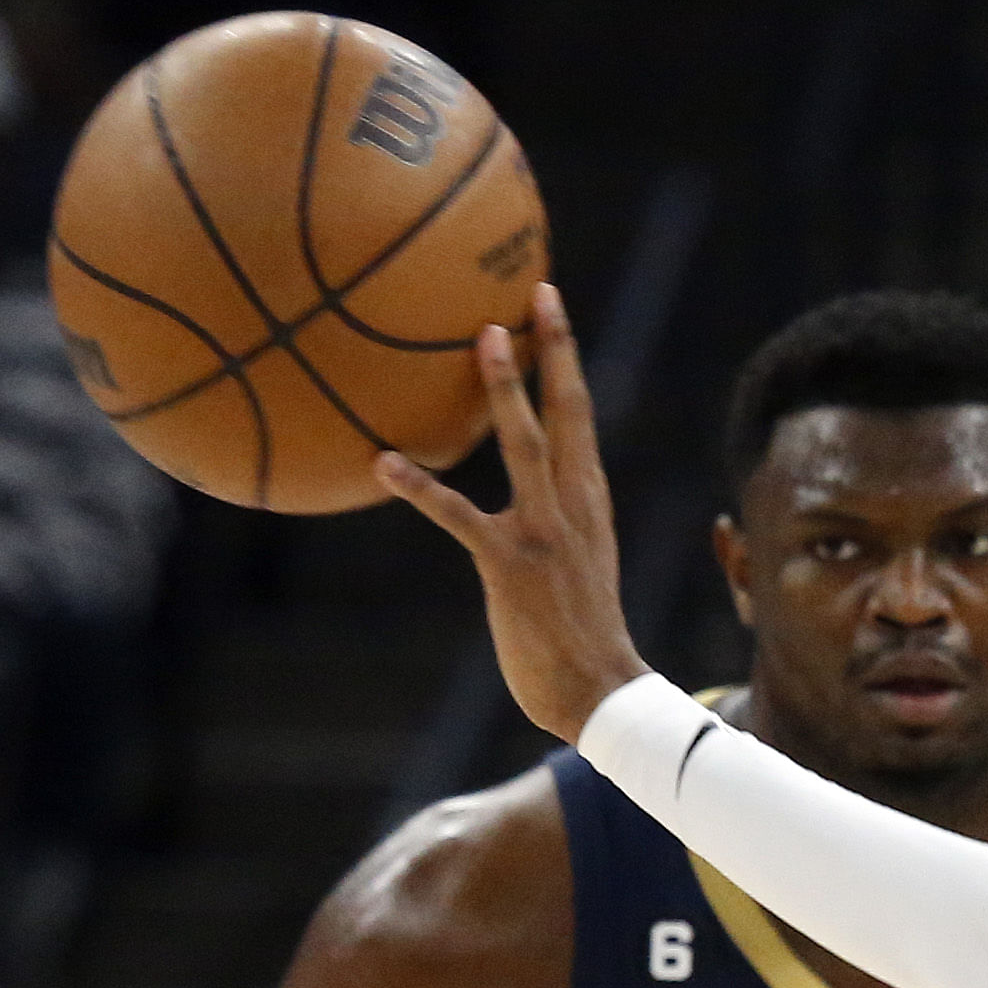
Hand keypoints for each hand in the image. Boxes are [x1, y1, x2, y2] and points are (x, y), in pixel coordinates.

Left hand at [377, 282, 650, 741]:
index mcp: (590, 502)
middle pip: (567, 413)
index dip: (564, 359)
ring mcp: (545, 532)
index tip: (549, 308)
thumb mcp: (581, 567)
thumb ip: (559, 526)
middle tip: (534, 294)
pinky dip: (421, 488)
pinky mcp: (510, 564)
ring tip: (482, 339)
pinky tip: (384, 464)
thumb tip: (530, 506)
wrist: (603, 693)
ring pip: (526, 445)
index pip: (578, 417)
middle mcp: (574, 506)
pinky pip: (459, 515)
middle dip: (553, 351)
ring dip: (505, 391)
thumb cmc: (584, 640)